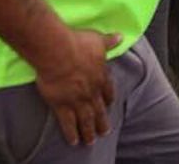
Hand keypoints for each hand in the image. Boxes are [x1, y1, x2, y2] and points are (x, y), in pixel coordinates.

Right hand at [33, 29, 121, 146]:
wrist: (59, 53)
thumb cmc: (78, 44)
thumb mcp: (97, 40)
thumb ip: (108, 42)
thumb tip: (120, 37)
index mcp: (100, 76)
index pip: (107, 91)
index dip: (108, 99)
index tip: (109, 105)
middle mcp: (92, 92)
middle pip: (99, 110)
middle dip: (102, 122)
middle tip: (105, 132)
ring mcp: (78, 100)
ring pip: (86, 120)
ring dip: (89, 132)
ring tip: (91, 141)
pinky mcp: (61, 105)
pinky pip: (68, 123)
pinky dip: (71, 133)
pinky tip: (74, 141)